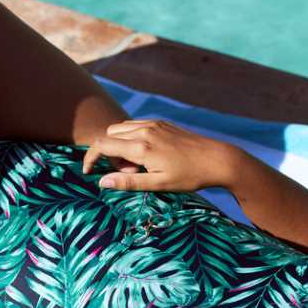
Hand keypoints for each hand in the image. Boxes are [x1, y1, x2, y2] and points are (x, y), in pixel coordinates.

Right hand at [81, 120, 242, 191]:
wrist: (218, 160)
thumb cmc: (190, 176)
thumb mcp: (159, 184)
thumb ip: (129, 182)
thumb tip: (102, 182)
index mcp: (141, 147)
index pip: (102, 145)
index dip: (90, 158)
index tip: (89, 172)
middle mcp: (144, 131)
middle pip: (109, 135)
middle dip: (109, 154)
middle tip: (129, 173)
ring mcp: (154, 124)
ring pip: (121, 129)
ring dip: (120, 145)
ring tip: (140, 165)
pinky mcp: (162, 123)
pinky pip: (136, 126)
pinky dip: (132, 138)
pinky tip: (149, 155)